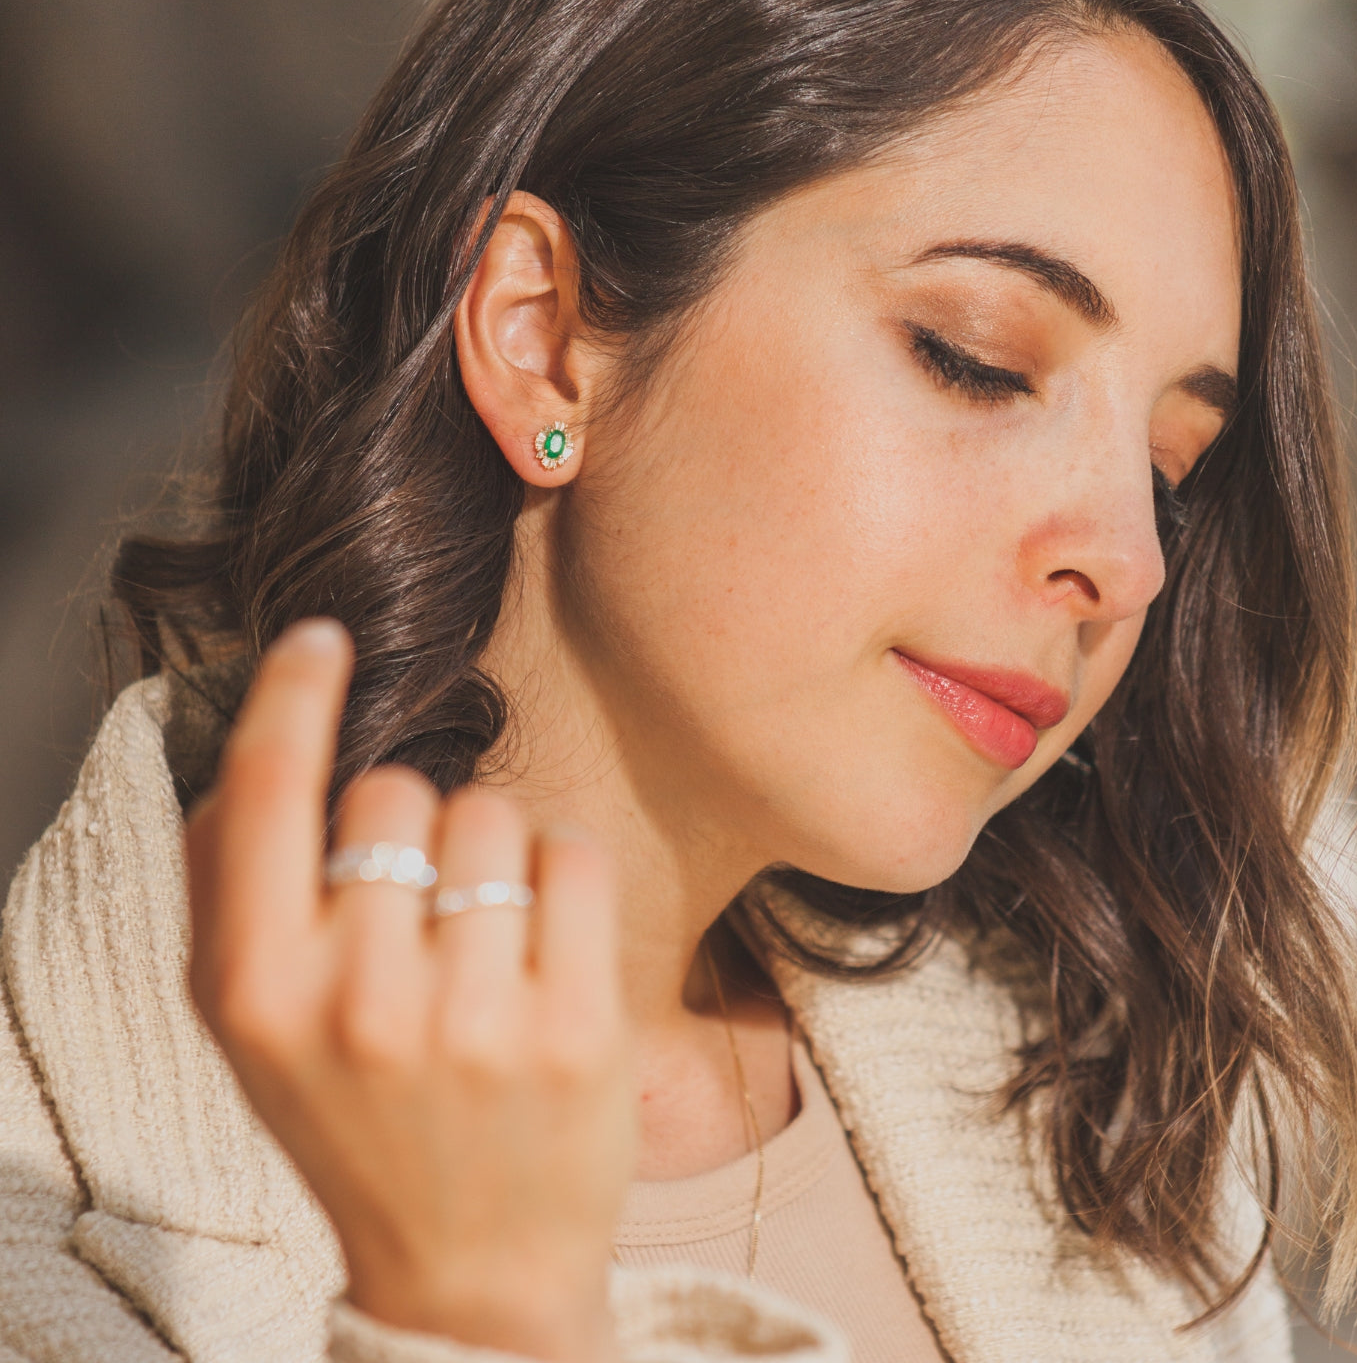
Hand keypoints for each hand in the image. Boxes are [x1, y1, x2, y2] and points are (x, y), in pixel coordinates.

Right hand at [185, 620, 632, 1362]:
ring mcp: (476, 1017)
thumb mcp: (251, 1031)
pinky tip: (546, 948)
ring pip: (493, 816)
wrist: (469, 1266)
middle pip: (397, 794)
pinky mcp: (578, 1027)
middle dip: (414, 826)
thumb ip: (231, 893)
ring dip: (493, 854)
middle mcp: (360, 1002)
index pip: (264, 795)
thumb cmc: (354, 1119)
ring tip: (485, 945)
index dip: (291, 694)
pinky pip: (573, 856)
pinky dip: (563, 877)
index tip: (323, 637)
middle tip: (422, 915)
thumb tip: (257, 751)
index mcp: (257, 994)